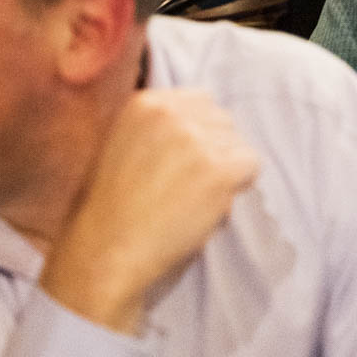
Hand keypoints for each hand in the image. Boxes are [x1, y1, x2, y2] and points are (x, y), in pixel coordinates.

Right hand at [40, 90, 260, 334]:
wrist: (106, 255)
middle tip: (185, 188)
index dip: (199, 136)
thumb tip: (211, 122)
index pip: (201, 102)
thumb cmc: (115, 211)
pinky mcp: (218, 170)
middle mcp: (171, 113)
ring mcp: (195, 140)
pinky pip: (251, 167)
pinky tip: (205, 207)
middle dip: (214, 151)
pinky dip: (237, 189)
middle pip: (223, 121)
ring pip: (239, 145)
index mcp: (146, 103)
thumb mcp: (124, 145)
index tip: (180, 166)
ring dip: (225, 172)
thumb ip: (162, 127)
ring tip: (189, 200)